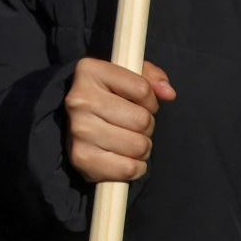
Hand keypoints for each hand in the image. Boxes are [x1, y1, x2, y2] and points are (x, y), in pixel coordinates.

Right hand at [64, 58, 175, 183]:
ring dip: (140, 147)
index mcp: (88, 72)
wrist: (72, 124)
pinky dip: (134, 166)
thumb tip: (168, 93)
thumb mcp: (127, 77)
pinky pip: (130, 168)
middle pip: (142, 120)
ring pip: (139, 146)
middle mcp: (79, 100)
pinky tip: (120, 156)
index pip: (142, 89)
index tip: (138, 103)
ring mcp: (79, 130)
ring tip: (125, 140)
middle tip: (130, 124)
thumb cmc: (107, 99)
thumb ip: (151, 78)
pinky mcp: (82, 158)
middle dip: (145, 126)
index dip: (149, 100)